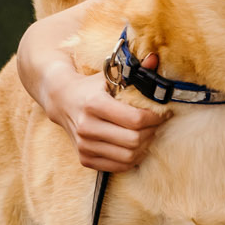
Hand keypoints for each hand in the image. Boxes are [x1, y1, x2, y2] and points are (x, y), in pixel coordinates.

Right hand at [41, 65, 166, 171]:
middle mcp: (86, 126)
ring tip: (146, 134)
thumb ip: (135, 69)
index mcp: (94, 104)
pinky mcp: (84, 158)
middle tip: (155, 124)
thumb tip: (155, 59)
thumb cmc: (91, 87)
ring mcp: (84, 145)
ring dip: (144, 147)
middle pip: (134, 140)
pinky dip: (131, 159)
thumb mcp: (110, 76)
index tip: (163, 113)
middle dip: (151, 132)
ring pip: (128, 156)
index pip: (135, 120)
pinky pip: (118, 166)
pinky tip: (134, 146)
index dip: (155, 118)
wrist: (62, 100)